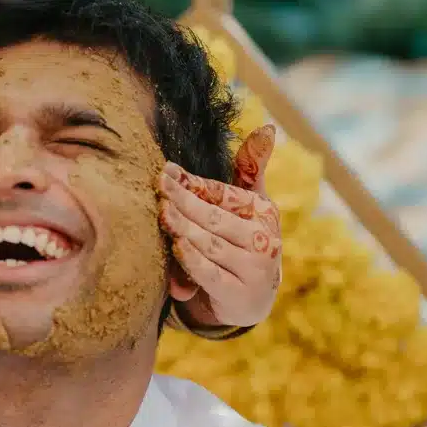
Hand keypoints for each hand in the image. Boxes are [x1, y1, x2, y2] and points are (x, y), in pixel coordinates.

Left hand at [159, 125, 281, 331]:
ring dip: (184, 228)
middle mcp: (264, 240)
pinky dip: (193, 260)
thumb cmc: (242, 241)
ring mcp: (254, 270)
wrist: (250, 299)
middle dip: (184, 201)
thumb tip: (267, 127)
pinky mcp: (239, 295)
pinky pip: (210, 274)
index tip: (166, 171)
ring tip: (163, 213)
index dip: (194, 183)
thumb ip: (250, 168)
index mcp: (264, 212)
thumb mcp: (249, 206)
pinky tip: (177, 246)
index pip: (224, 194)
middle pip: (215, 217)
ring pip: (211, 244)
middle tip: (158, 188)